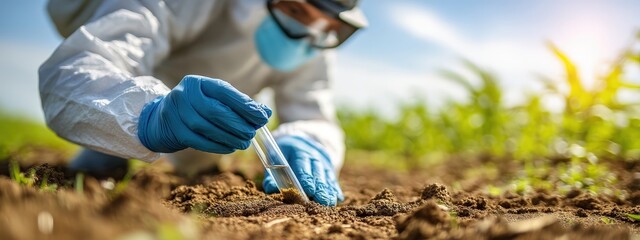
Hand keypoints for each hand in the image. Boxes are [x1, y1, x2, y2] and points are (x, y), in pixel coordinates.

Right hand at [138, 75, 271, 152]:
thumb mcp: (214, 99)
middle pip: (215, 111)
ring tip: (244, 143)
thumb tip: (265, 113)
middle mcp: (184, 95)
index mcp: (198, 83)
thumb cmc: (197, 107)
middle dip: (237, 123)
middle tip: (252, 133)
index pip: (224, 92)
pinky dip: (218, 146)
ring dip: (229, 137)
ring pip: (207, 127)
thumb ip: (238, 104)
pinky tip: (230, 148)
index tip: (262, 117)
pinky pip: (199, 141)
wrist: (163, 119)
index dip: (245, 105)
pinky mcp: (174, 131)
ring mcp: (176, 113)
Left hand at [263, 135, 343, 205]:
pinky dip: (335, 187)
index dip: (306, 178)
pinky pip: (332, 176)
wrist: (297, 139)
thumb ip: (271, 175)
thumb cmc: (281, 154)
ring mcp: (322, 158)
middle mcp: (312, 153)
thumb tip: (272, 188)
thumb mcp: (273, 159)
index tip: (309, 191)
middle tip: (322, 201)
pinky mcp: (329, 164)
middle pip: (317, 171)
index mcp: (297, 149)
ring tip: (330, 202)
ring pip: (327, 175)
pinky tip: (338, 197)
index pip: (302, 165)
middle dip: (320, 187)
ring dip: (329, 189)